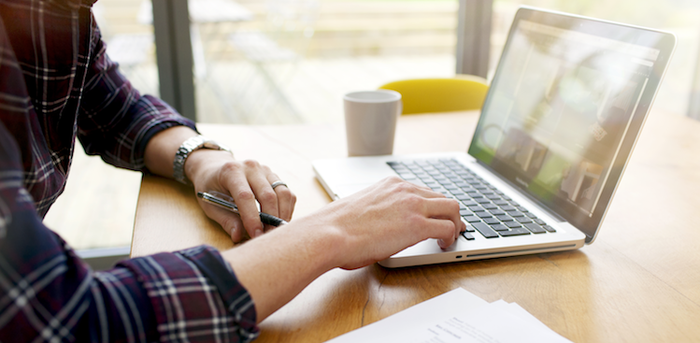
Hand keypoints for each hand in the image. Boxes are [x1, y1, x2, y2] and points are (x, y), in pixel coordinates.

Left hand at [185, 149, 296, 241]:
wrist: (215, 168)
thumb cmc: (211, 187)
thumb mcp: (210, 204)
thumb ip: (226, 220)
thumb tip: (238, 236)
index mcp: (231, 171)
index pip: (245, 196)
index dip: (252, 218)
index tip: (256, 236)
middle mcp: (251, 167)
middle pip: (268, 195)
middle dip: (270, 220)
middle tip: (268, 238)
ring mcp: (265, 170)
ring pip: (283, 193)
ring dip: (282, 215)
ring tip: (276, 232)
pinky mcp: (274, 176)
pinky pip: (287, 193)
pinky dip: (287, 209)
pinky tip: (279, 221)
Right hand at [222, 176, 464, 320]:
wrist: (329, 234)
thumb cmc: (337, 227)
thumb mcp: (362, 208)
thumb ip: (379, 210)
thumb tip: (382, 226)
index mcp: (391, 184)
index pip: (424, 191)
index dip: (434, 206)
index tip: (436, 216)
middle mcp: (405, 190)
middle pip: (443, 197)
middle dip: (450, 213)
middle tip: (452, 228)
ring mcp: (413, 205)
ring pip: (452, 208)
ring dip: (455, 224)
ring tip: (450, 238)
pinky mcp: (417, 225)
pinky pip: (448, 227)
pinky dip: (451, 237)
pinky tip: (444, 245)